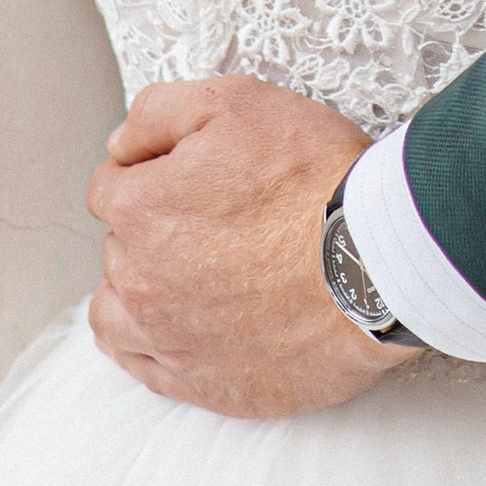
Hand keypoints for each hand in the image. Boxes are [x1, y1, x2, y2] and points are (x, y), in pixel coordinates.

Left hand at [85, 75, 416, 415]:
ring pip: (116, 312)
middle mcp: (140, 279)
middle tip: (213, 218)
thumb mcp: (236, 102)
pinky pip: (144, 369)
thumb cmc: (313, 177)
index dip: (151, 172)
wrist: (374, 258)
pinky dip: (153, 345)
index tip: (191, 175)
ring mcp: (170, 338)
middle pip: (120, 246)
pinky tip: (181, 325)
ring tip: (185, 275)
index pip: (111, 186)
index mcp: (141, 209)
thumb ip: (157, 113)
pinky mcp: (204, 384)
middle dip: (153, 228)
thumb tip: (120, 143)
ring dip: (138, 289)